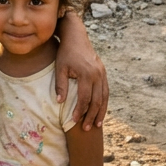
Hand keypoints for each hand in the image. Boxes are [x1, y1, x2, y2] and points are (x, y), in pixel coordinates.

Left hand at [55, 15, 108, 131]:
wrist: (76, 36)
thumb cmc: (65, 52)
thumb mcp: (60, 67)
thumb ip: (61, 84)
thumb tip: (60, 102)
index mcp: (87, 74)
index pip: (84, 98)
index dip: (80, 111)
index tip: (74, 121)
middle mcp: (97, 74)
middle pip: (97, 100)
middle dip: (91, 115)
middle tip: (86, 128)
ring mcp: (102, 73)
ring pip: (104, 97)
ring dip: (101, 111)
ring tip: (97, 124)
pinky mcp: (103, 72)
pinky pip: (106, 90)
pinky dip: (104, 102)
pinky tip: (100, 110)